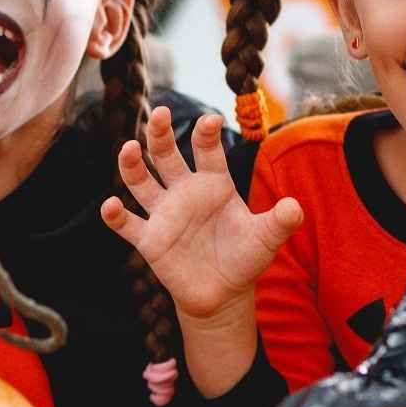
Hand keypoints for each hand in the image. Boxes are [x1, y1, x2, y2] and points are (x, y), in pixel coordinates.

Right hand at [100, 107, 303, 321]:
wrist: (224, 292)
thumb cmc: (244, 257)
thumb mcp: (266, 239)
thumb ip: (279, 222)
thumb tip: (295, 207)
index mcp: (214, 183)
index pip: (207, 151)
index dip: (206, 135)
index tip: (210, 121)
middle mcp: (185, 192)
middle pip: (166, 155)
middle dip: (161, 134)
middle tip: (160, 114)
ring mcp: (164, 214)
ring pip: (141, 182)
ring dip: (132, 165)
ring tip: (128, 148)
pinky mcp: (149, 239)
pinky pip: (128, 224)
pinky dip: (115, 216)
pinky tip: (110, 206)